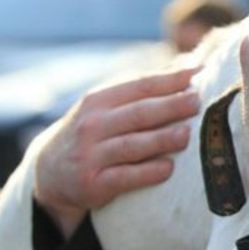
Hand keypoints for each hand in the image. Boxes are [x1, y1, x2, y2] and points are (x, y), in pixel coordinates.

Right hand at [34, 67, 200, 236]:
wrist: (50, 172)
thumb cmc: (93, 133)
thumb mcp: (105, 107)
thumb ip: (141, 90)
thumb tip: (188, 66)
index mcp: (98, 100)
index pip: (139, 86)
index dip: (169, 79)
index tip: (198, 73)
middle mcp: (93, 125)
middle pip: (138, 113)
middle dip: (169, 106)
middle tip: (196, 101)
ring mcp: (91, 155)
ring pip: (131, 145)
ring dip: (161, 139)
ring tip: (186, 134)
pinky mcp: (93, 184)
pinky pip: (124, 177)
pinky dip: (147, 172)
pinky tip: (168, 168)